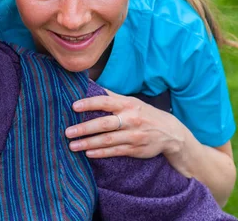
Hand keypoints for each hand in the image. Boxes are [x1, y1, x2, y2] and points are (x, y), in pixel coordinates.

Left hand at [65, 90, 184, 158]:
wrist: (170, 133)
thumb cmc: (144, 114)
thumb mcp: (131, 101)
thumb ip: (111, 96)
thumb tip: (90, 83)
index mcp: (127, 105)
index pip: (105, 102)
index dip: (89, 103)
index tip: (73, 106)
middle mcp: (130, 119)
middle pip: (104, 124)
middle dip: (84, 128)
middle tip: (67, 132)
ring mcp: (133, 135)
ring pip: (108, 140)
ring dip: (88, 143)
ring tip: (72, 145)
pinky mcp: (135, 149)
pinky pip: (115, 152)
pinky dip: (101, 153)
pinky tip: (88, 153)